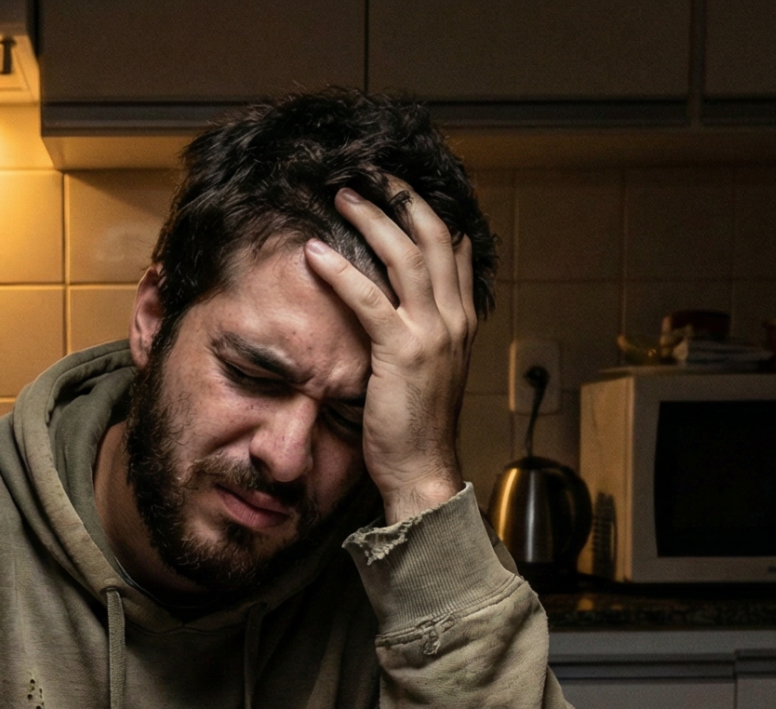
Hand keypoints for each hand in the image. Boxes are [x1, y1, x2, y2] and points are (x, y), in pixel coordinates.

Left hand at [302, 178, 478, 523]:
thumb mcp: (431, 365)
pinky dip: (340, 271)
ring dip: (372, 219)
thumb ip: (429, 325)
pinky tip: (314, 254)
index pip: (453, 246)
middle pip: (433, 236)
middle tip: (369, 171)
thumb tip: (419, 291)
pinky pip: (369, 299)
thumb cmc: (417, 422)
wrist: (423, 469)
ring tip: (341, 194)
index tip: (397, 184)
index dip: (425, 210)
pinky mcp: (402, 353)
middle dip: (401, 196)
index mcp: (461, 319)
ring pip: (406, 256)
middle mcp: (453, 319)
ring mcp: (432, 334)